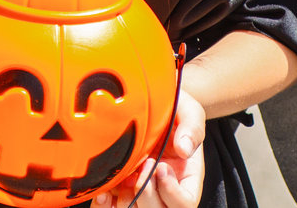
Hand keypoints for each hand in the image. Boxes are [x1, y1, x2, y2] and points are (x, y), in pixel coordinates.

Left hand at [93, 86, 205, 207]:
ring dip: (127, 201)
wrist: (150, 100)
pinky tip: (104, 192)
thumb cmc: (173, 108)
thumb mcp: (189, 110)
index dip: (171, 192)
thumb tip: (184, 149)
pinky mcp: (119, 187)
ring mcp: (140, 190)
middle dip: (148, 194)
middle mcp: (164, 189)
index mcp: (186, 177)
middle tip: (143, 165)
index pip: (185, 203)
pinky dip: (106, 205)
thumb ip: (192, 128)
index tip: (160, 167)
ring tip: (125, 176)